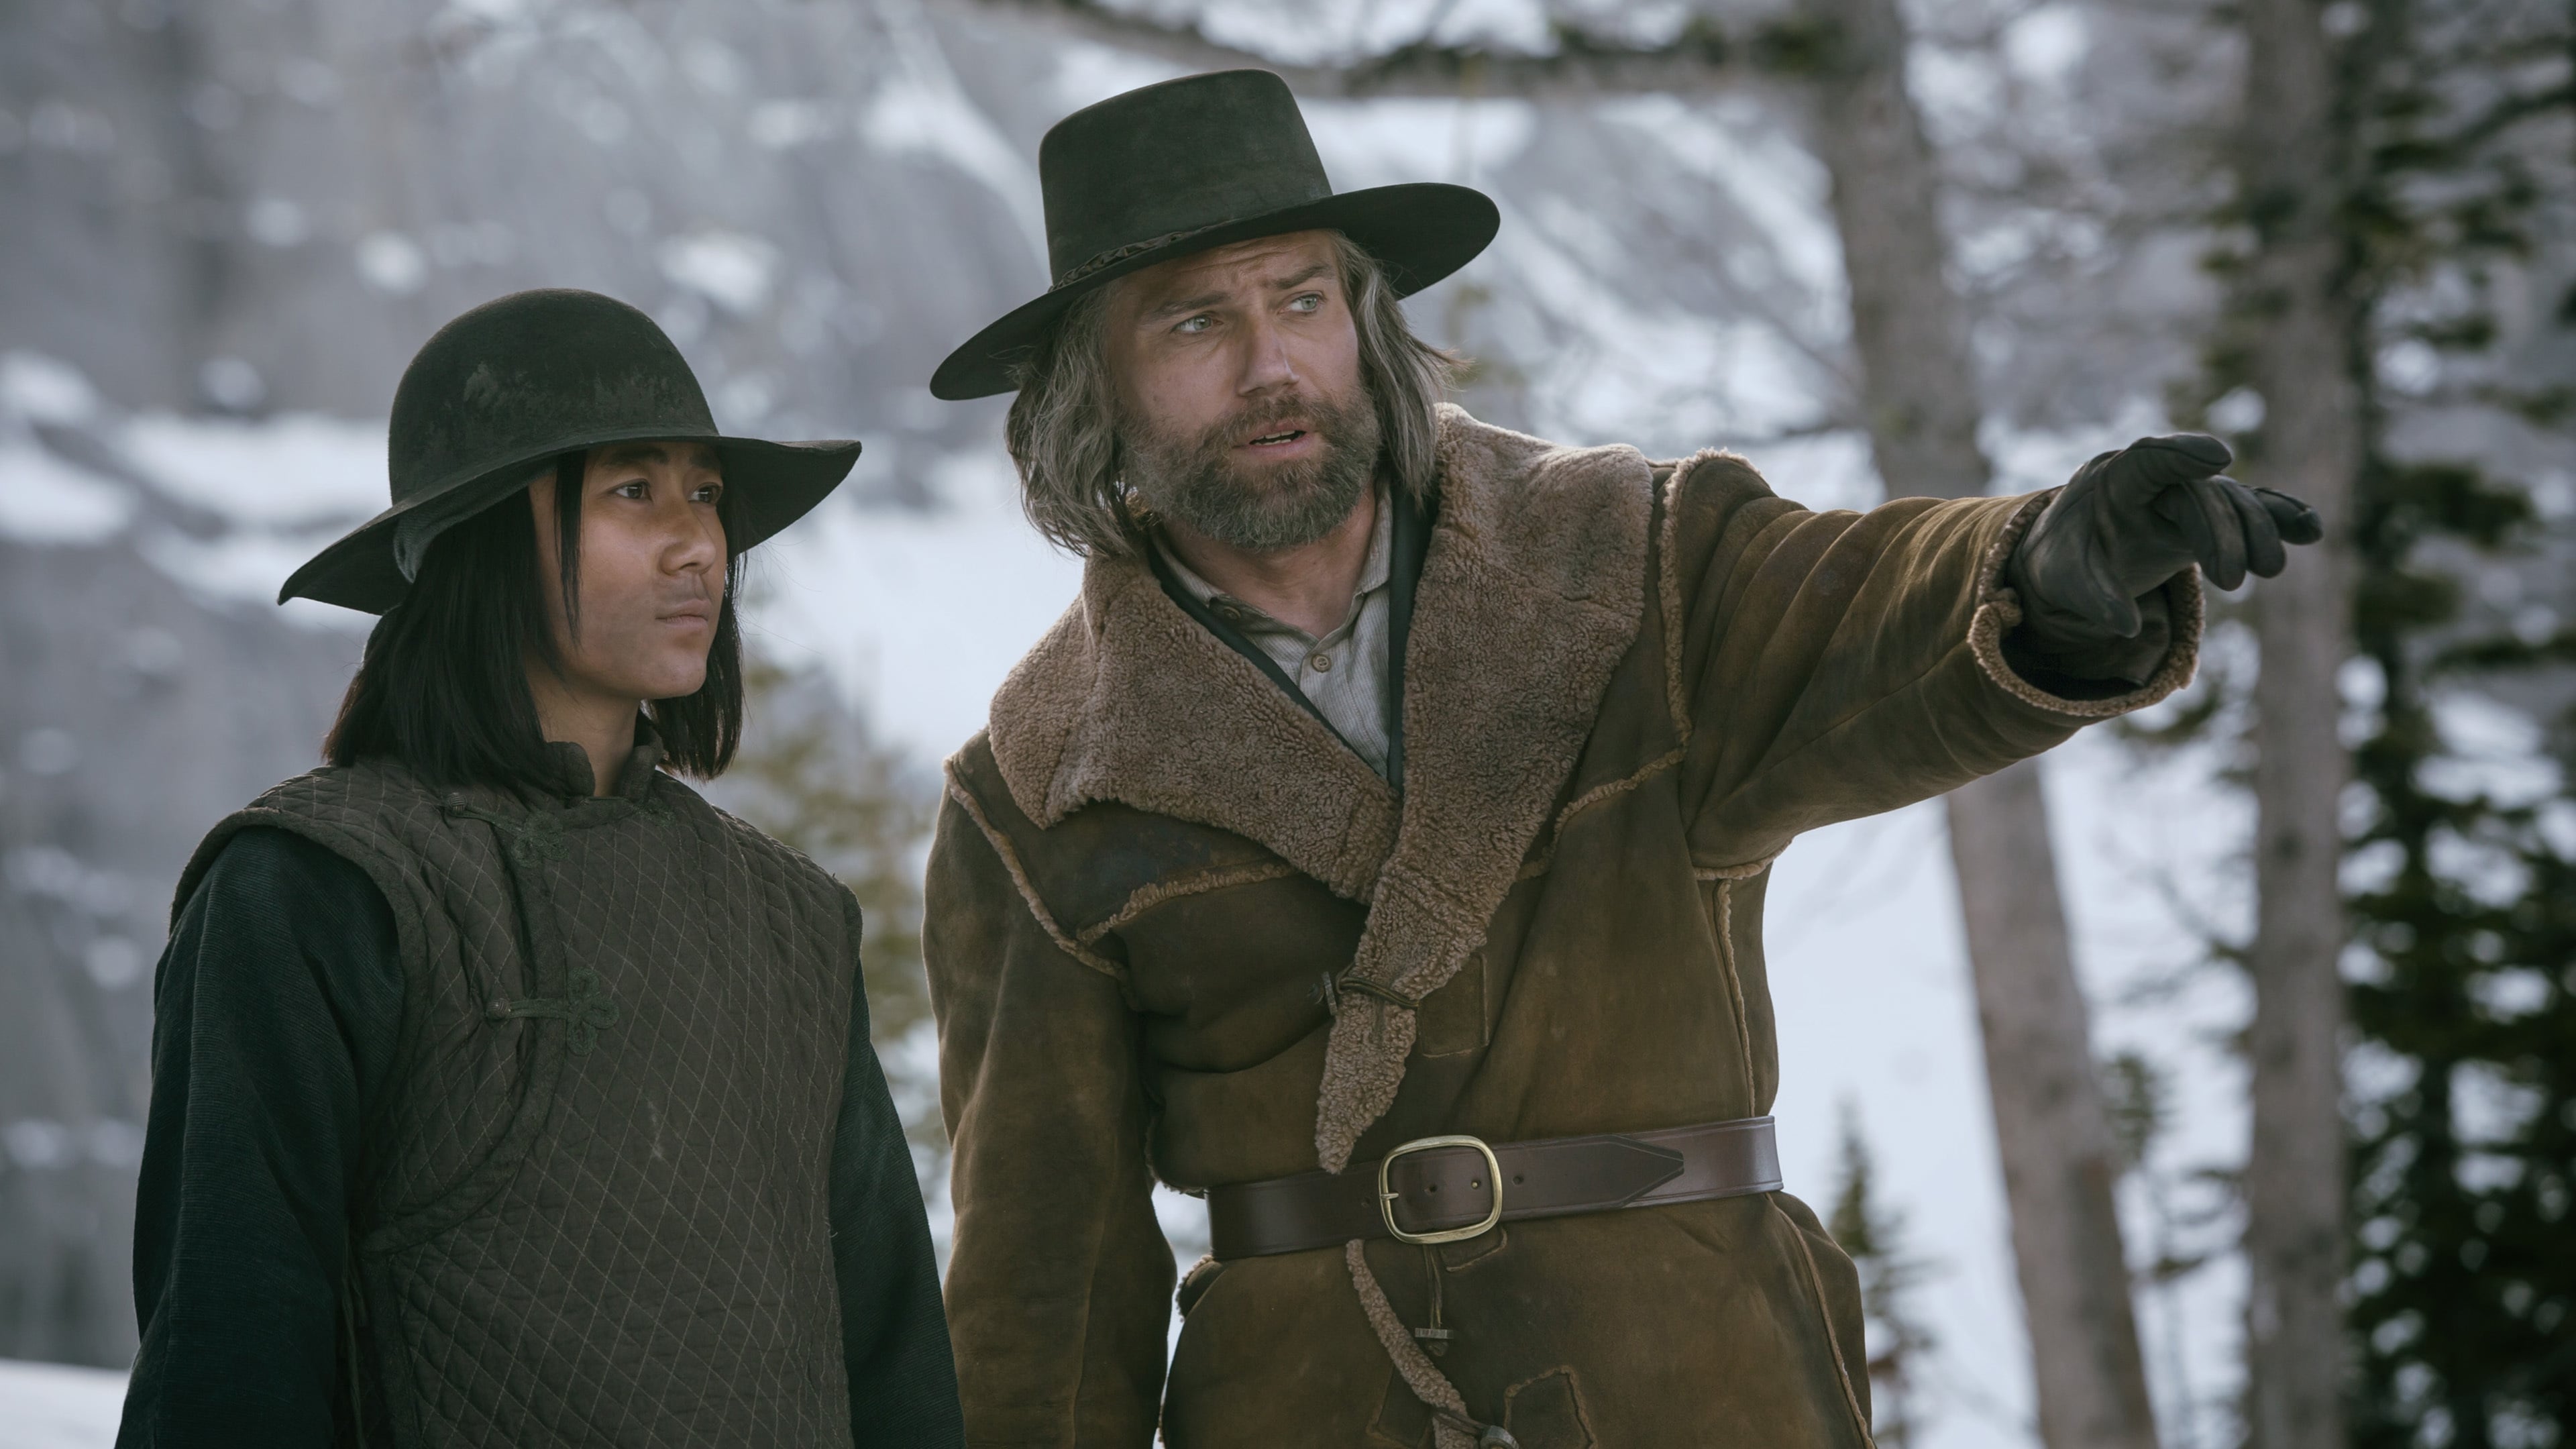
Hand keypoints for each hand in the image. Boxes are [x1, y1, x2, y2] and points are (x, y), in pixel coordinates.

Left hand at [2008, 433, 2321, 659]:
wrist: (2074, 553)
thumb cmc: (2065, 559)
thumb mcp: (2063, 580)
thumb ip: (2093, 599)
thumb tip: (2124, 628)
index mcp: (2112, 481)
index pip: (2149, 458)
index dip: (2183, 455)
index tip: (2221, 457)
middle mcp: (2155, 480)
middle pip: (2199, 492)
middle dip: (2222, 531)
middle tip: (2235, 580)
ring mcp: (2187, 494)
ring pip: (2230, 500)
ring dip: (2256, 530)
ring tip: (2272, 570)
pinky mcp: (2209, 514)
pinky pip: (2248, 510)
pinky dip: (2278, 516)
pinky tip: (2310, 529)